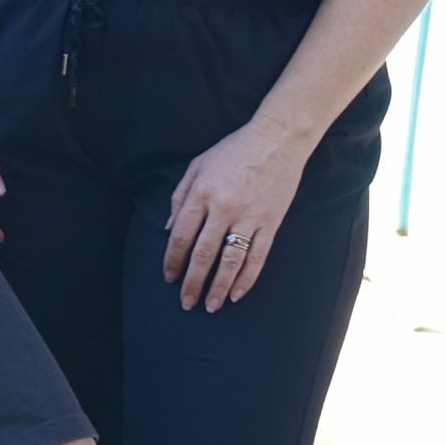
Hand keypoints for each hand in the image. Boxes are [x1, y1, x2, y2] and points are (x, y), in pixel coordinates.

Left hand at [161, 115, 314, 309]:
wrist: (277, 139)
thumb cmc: (233, 150)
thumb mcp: (197, 165)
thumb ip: (180, 197)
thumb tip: (168, 230)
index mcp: (201, 194)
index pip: (181, 236)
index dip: (172, 261)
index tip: (169, 278)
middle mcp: (223, 209)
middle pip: (203, 254)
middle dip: (192, 282)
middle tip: (185, 303)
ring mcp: (249, 217)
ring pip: (231, 261)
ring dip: (219, 287)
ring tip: (210, 306)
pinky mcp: (271, 222)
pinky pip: (258, 257)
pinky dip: (247, 278)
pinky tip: (237, 294)